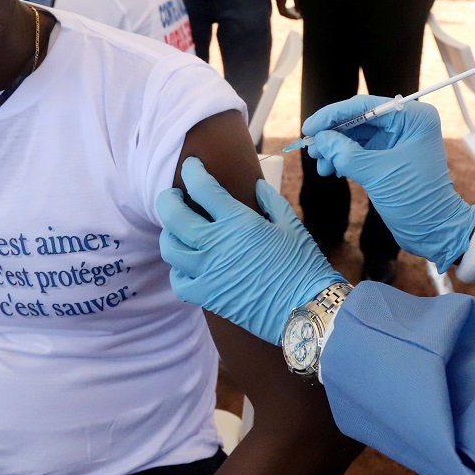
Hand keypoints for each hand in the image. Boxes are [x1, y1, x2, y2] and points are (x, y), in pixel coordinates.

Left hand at [157, 157, 344, 344]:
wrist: (305, 308)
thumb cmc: (303, 265)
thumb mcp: (290, 224)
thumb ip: (269, 201)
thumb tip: (255, 186)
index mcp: (238, 222)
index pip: (202, 187)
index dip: (192, 171)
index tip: (191, 166)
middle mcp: (217, 244)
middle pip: (174, 214)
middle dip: (168, 198)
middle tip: (173, 194)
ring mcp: (208, 272)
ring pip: (170, 247)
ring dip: (169, 233)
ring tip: (177, 228)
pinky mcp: (208, 296)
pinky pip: (178, 281)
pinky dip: (177, 270)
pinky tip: (187, 263)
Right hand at [273, 0, 301, 19]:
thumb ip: (297, 2)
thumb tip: (299, 12)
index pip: (282, 12)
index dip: (290, 17)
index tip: (298, 18)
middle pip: (281, 10)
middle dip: (290, 15)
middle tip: (299, 17)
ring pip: (282, 6)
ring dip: (290, 10)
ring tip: (299, 11)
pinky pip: (282, 1)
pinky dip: (288, 4)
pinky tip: (295, 4)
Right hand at [302, 98, 474, 270]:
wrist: (434, 231)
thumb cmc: (416, 200)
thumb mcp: (377, 174)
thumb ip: (345, 154)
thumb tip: (319, 139)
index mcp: (412, 118)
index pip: (364, 106)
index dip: (332, 115)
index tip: (309, 127)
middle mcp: (405, 124)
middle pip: (357, 119)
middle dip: (332, 134)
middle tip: (311, 148)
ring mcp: (396, 140)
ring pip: (354, 136)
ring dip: (334, 149)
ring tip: (319, 164)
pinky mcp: (388, 157)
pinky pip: (358, 151)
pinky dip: (342, 159)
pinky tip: (329, 170)